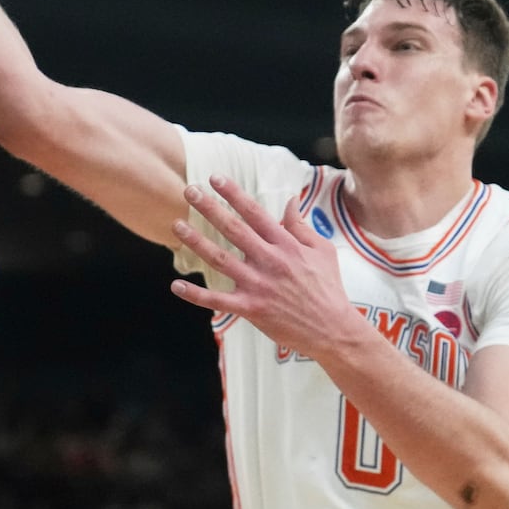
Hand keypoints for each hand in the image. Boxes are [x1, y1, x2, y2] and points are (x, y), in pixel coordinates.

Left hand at [169, 176, 359, 361]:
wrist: (332, 329)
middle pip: (233, 229)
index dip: (234, 194)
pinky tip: (176, 285)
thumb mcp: (322, 251)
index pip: (255, 213)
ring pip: (220, 260)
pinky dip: (196, 294)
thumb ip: (301, 226)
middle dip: (210, 208)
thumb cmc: (328, 288)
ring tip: (177, 225)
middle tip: (189, 191)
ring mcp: (258, 285)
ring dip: (196, 242)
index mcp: (286, 245)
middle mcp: (269, 261)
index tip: (215, 178)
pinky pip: (218, 300)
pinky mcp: (251, 309)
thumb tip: (290, 200)